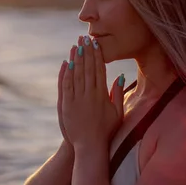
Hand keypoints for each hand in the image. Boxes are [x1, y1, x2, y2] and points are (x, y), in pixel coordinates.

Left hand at [59, 35, 124, 150]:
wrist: (89, 146)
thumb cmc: (106, 130)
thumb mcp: (117, 113)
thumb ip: (118, 94)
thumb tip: (120, 76)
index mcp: (101, 95)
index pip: (99, 70)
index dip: (97, 55)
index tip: (95, 43)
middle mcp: (89, 95)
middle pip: (87, 68)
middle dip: (86, 52)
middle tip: (84, 38)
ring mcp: (76, 99)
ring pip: (76, 74)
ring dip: (75, 59)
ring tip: (75, 46)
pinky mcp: (66, 105)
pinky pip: (66, 86)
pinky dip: (65, 74)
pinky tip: (66, 63)